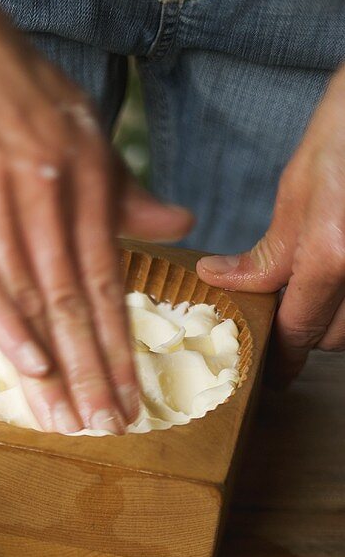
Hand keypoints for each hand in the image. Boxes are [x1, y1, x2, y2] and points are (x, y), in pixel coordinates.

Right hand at [0, 0, 192, 432]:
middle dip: (96, 373)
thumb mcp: (77, 122)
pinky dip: (6, 325)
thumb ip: (121, 184)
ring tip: (70, 422)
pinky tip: (27, 366)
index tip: (131, 395)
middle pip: (78, 302)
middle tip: (111, 429)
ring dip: (56, 368)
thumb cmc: (1, 76)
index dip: (122, 344)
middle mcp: (46, 196)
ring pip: (34, 300)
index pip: (109, 279)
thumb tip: (178, 222)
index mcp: (81, 179)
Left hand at [197, 65, 344, 384]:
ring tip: (318, 289)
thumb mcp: (301, 185)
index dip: (280, 356)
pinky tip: (341, 280)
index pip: (299, 330)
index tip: (270, 370)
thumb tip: (223, 279)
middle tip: (287, 311)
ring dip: (339, 318)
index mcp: (334, 252)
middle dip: (309, 331)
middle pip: (336, 338)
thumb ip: (271, 249)